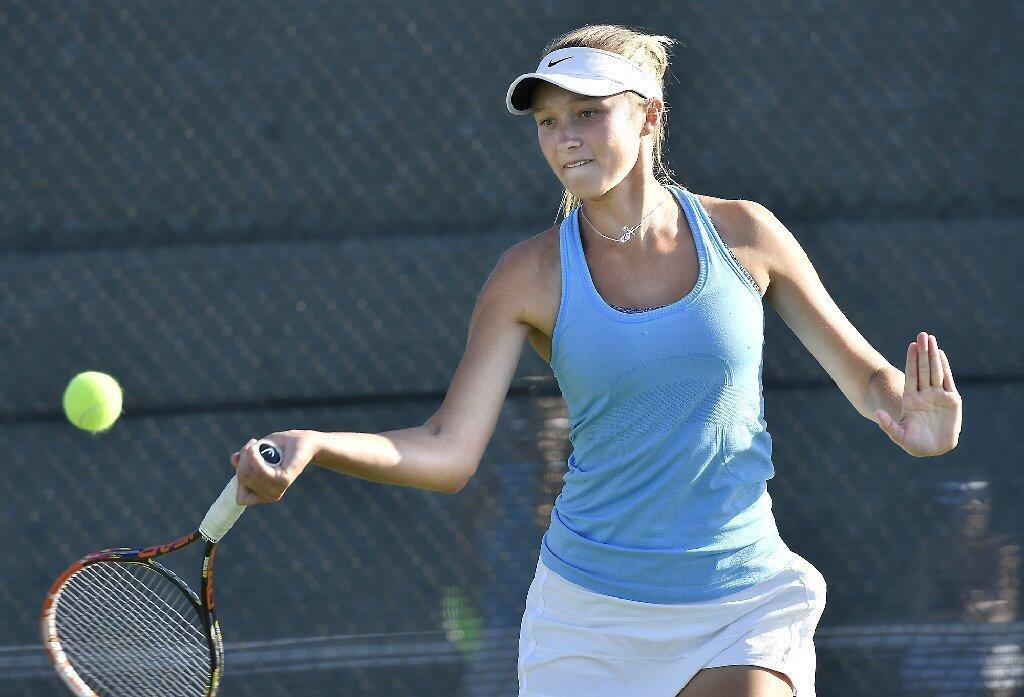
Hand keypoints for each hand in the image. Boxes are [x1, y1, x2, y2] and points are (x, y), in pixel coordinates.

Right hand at [230, 429, 318, 504]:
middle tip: (251, 445)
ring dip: (247, 455)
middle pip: (242, 480)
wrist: (301, 442)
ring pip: (248, 474)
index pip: (241, 498)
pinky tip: (255, 447)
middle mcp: (270, 495)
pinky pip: (260, 470)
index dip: (239, 480)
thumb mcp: (256, 452)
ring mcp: (277, 489)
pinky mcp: (283, 480)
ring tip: (254, 444)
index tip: (244, 461)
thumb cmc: (279, 447)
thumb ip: (244, 459)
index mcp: (263, 494)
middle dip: (242, 460)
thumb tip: (233, 460)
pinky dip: (254, 457)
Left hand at [875, 332, 961, 456]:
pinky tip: (942, 354)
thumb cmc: (916, 444)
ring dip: (934, 355)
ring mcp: (938, 396)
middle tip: (922, 334)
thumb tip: (877, 414)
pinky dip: (945, 367)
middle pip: (923, 369)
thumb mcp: (899, 435)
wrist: (935, 449)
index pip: (911, 376)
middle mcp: (924, 394)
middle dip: (923, 352)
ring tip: (931, 338)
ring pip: (935, 371)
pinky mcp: (952, 400)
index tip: (911, 345)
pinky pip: (948, 380)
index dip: (911, 360)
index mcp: (911, 400)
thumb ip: (888, 425)